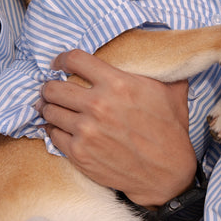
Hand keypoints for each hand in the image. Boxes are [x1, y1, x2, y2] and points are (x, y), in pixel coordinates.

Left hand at [40, 49, 196, 205]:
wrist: (167, 172)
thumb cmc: (169, 130)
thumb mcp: (170, 90)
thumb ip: (158, 68)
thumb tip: (163, 48)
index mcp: (117, 83)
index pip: (74, 60)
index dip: (61, 60)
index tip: (58, 64)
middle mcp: (98, 105)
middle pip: (54, 87)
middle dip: (50, 87)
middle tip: (52, 89)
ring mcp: (86, 131)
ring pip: (50, 111)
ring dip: (50, 108)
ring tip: (53, 108)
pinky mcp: (80, 154)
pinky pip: (53, 135)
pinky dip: (53, 130)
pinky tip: (58, 127)